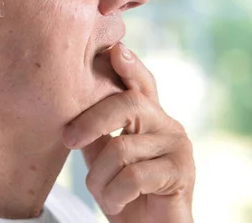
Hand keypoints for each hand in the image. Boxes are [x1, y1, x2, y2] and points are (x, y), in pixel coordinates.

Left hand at [63, 44, 194, 222]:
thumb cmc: (127, 194)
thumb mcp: (105, 159)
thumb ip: (97, 132)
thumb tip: (69, 104)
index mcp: (149, 117)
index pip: (141, 82)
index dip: (129, 64)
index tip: (114, 48)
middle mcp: (167, 124)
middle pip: (128, 103)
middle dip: (92, 120)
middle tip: (68, 139)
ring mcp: (178, 146)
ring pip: (122, 148)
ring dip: (100, 180)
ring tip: (105, 194)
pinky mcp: (182, 172)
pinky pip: (134, 176)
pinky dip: (115, 195)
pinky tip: (118, 204)